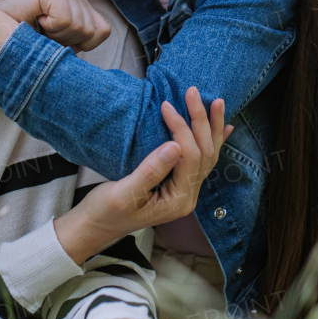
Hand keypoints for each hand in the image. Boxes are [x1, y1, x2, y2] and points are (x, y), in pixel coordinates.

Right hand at [0, 0, 111, 50]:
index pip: (103, 31)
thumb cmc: (27, 41)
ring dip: (56, 37)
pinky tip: (35, 19)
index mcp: (80, 3)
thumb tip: (104, 31)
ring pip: (80, 28)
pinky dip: (50, 29)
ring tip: (37, 26)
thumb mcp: (62, 46)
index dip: (79, 45)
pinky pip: (66, 22)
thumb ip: (86, 37)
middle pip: (91, 31)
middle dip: (66, 42)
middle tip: (42, 33)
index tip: (54, 39)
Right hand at [54, 87, 229, 263]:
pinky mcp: (177, 183)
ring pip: (207, 155)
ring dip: (211, 128)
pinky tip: (222, 128)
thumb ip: (150, 171)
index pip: (189, 157)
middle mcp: (187, 196)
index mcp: (178, 200)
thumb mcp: (124, 193)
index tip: (166, 105)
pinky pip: (200, 160)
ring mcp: (184, 190)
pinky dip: (210, 141)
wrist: (95, 226)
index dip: (181, 128)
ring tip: (216, 102)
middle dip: (201, 121)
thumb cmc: (105, 212)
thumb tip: (175, 145)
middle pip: (205, 153)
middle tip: (192, 92)